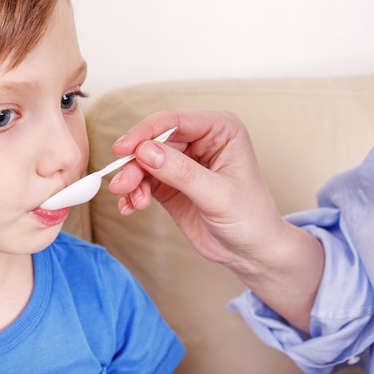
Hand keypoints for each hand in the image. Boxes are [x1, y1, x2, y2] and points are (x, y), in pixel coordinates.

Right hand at [109, 109, 281, 266]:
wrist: (250, 252)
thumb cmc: (250, 219)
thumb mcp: (218, 196)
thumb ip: (182, 173)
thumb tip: (146, 152)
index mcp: (220, 130)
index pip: (175, 121)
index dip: (145, 132)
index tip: (123, 150)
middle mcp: (199, 141)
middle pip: (154, 142)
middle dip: (135, 164)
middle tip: (122, 185)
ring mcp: (182, 162)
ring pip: (144, 162)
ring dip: (132, 181)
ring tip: (130, 201)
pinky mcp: (169, 183)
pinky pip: (143, 181)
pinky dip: (133, 193)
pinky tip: (131, 207)